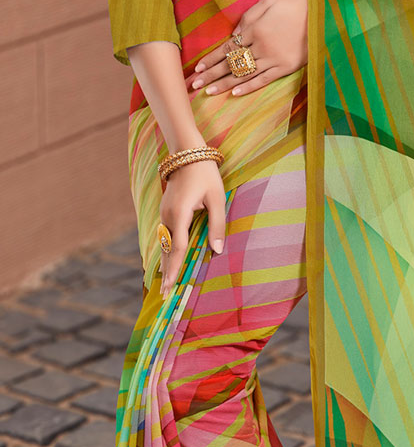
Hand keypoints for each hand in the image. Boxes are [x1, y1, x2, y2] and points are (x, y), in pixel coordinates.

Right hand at [159, 160, 226, 295]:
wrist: (187, 152)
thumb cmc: (205, 174)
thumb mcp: (217, 199)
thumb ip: (217, 225)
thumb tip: (217, 251)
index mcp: (179, 214)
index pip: (178, 248)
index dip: (175, 269)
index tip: (170, 286)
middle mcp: (167, 216)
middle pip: (167, 250)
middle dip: (166, 272)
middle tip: (164, 295)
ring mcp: (164, 213)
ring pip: (164, 244)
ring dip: (165, 264)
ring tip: (165, 284)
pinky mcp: (166, 211)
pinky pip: (166, 236)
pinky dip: (167, 251)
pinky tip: (167, 263)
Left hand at [185, 0, 307, 97]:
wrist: (322, 17)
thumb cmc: (294, 6)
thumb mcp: (268, 2)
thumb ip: (248, 17)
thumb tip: (235, 34)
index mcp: (254, 28)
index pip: (227, 46)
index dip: (211, 58)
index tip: (198, 68)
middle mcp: (260, 46)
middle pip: (230, 63)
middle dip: (211, 74)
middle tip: (195, 85)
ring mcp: (272, 59)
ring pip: (243, 74)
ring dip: (224, 84)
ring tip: (209, 93)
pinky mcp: (284, 68)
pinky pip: (263, 80)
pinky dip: (248, 87)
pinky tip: (234, 94)